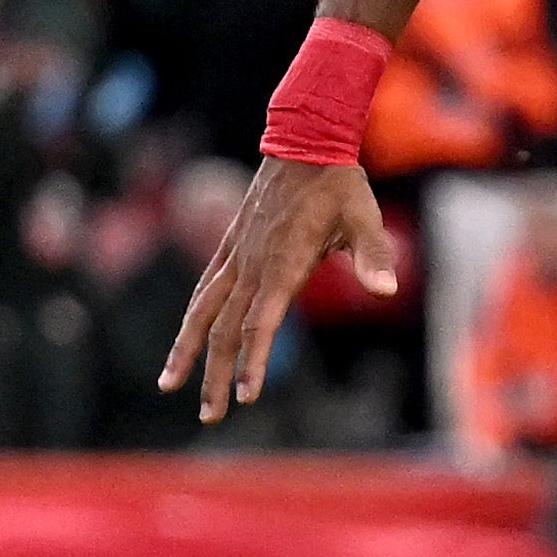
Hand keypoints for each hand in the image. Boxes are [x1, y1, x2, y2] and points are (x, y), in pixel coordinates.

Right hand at [157, 157, 393, 422]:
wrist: (303, 140)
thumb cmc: (339, 184)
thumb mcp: (364, 217)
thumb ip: (373, 255)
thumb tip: (387, 289)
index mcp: (283, 264)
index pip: (261, 323)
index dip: (254, 360)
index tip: (247, 395)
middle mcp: (253, 265)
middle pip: (226, 329)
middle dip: (217, 375)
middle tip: (210, 416)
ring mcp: (236, 255)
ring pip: (203, 312)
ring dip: (186, 351)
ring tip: (169, 385)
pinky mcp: (230, 247)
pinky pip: (204, 289)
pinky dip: (192, 317)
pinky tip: (183, 339)